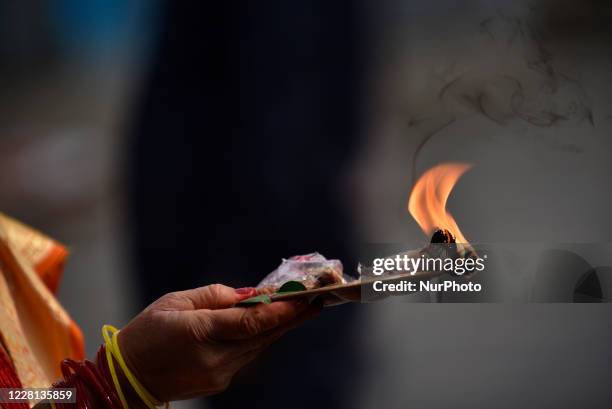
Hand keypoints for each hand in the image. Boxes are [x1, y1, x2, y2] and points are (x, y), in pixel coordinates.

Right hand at [117, 284, 319, 400]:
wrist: (127, 377)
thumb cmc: (147, 332)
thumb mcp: (175, 302)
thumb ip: (215, 296)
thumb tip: (250, 295)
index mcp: (200, 333)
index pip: (252, 322)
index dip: (282, 310)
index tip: (305, 298)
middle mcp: (215, 358)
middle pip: (263, 336)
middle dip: (292, 317)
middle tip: (316, 300)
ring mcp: (219, 374)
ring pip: (258, 346)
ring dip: (278, 327)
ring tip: (300, 308)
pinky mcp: (219, 382)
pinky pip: (247, 355)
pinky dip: (259, 338)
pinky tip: (268, 325)